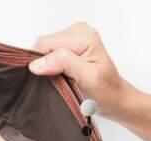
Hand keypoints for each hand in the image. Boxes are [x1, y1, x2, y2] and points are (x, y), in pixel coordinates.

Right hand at [28, 22, 150, 140]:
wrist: (114, 98)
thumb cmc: (105, 91)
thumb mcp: (87, 78)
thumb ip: (63, 63)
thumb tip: (37, 63)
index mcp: (84, 36)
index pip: (45, 44)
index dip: (42, 63)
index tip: (53, 79)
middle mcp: (78, 32)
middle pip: (43, 45)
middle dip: (45, 64)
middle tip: (61, 80)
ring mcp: (72, 38)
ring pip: (43, 50)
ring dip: (48, 66)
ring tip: (63, 78)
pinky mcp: (68, 46)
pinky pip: (47, 53)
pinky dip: (49, 66)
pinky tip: (62, 74)